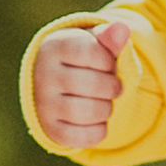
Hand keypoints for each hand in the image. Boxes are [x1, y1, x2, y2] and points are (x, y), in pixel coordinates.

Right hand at [34, 19, 128, 148]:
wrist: (56, 83)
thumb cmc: (83, 58)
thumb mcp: (94, 42)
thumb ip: (108, 36)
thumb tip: (122, 28)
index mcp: (53, 47)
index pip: (92, 53)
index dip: (109, 61)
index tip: (107, 63)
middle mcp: (43, 75)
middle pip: (94, 85)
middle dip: (113, 87)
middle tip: (112, 86)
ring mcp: (44, 104)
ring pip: (89, 112)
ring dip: (107, 109)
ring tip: (104, 102)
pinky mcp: (50, 129)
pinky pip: (84, 137)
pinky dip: (100, 131)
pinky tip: (97, 120)